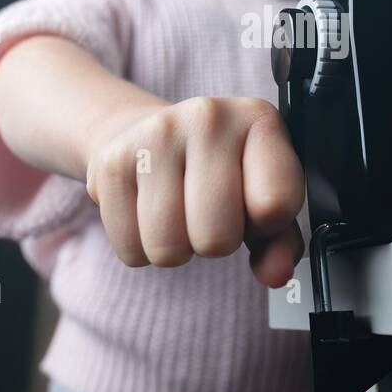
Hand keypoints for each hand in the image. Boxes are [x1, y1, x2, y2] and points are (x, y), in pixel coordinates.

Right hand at [84, 97, 305, 287]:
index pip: (275, 204)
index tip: (256, 211)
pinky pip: (130, 249)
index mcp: (258, 119)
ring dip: (176, 249)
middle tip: (212, 216)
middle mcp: (207, 117)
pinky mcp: (111, 163)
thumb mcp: (263, 195)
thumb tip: (276, 274)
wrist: (147, 133)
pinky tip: (148, 213)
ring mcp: (154, 136)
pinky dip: (140, 249)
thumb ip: (280, 240)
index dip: (265, 226)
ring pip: (168, 248)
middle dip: (216, 243)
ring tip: (180, 213)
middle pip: (217, 236)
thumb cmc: (219, 172)